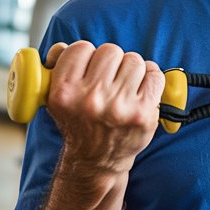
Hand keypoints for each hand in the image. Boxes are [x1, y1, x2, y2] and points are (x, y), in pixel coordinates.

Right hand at [43, 41, 164, 173]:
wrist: (96, 161)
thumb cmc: (78, 124)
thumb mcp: (55, 99)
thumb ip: (57, 68)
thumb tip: (61, 48)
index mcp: (64, 92)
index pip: (81, 48)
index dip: (87, 55)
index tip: (89, 66)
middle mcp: (90, 99)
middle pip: (110, 51)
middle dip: (110, 62)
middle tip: (107, 78)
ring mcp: (119, 106)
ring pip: (134, 60)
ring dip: (131, 69)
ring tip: (123, 86)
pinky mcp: (143, 113)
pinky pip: (155, 74)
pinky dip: (151, 76)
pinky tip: (141, 86)